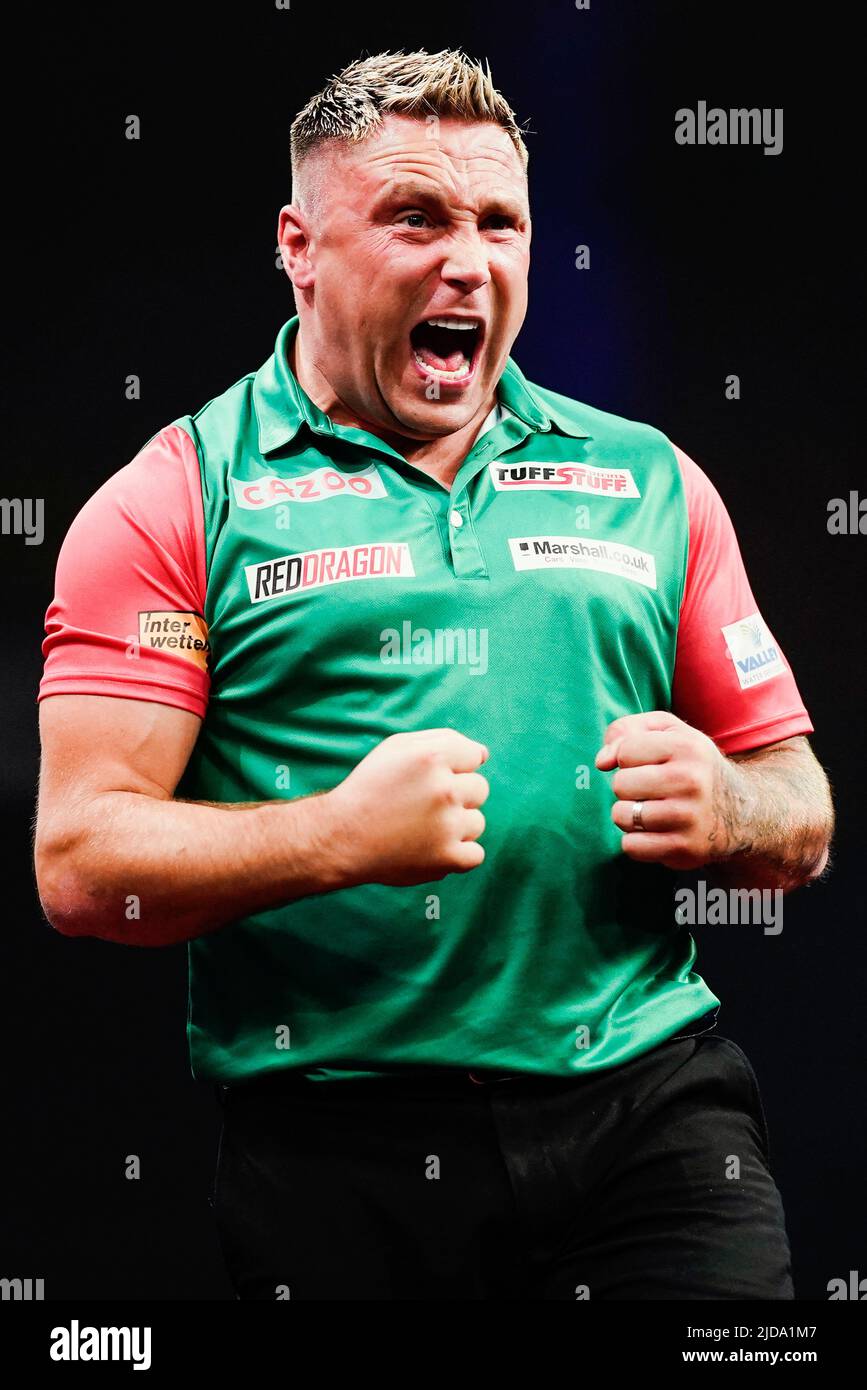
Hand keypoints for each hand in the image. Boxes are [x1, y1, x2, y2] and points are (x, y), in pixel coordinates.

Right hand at [326, 728, 489, 886]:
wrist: (341, 837)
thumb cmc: (370, 788)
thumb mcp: (397, 748)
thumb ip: (443, 741)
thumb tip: (484, 756)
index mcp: (432, 756)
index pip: (475, 756)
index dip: (453, 768)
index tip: (428, 781)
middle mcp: (444, 788)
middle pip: (480, 789)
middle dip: (456, 796)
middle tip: (421, 806)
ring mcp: (448, 825)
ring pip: (477, 822)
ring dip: (456, 827)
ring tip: (421, 829)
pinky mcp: (448, 857)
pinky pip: (476, 854)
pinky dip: (458, 855)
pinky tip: (433, 849)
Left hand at [594, 711, 741, 869]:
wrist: (743, 811)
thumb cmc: (692, 766)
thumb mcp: (670, 733)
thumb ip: (628, 730)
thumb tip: (601, 762)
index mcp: (687, 747)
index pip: (625, 751)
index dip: (626, 758)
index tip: (644, 764)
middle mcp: (691, 781)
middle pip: (620, 784)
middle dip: (627, 787)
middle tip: (649, 790)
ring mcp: (689, 817)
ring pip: (622, 816)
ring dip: (628, 815)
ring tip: (649, 810)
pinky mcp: (685, 848)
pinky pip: (631, 846)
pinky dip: (635, 841)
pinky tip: (654, 832)